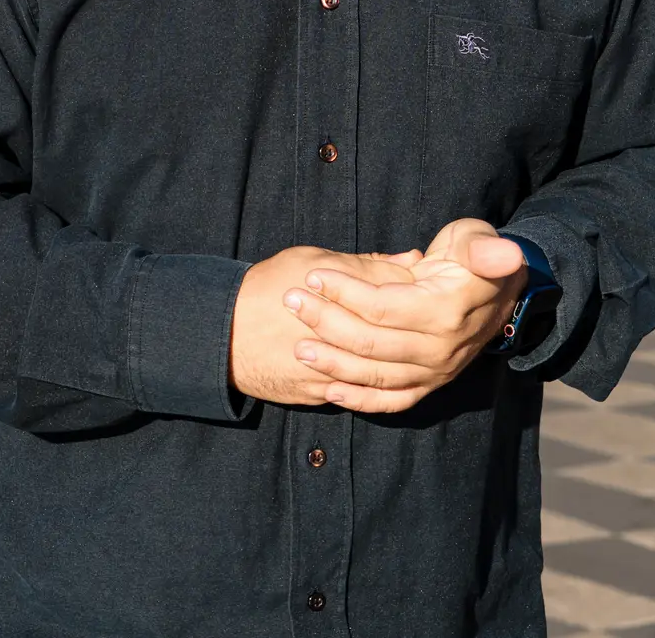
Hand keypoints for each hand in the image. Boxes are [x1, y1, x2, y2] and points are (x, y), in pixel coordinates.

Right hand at [229, 245, 422, 403]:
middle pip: (393, 336)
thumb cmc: (268, 286)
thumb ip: (366, 264)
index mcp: (342, 300)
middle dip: (415, 327)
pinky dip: (378, 384)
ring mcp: (330, 373)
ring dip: (401, 358)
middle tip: (430, 316)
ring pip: (379, 371)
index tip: (432, 282)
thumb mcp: (314, 260)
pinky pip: (359, 394)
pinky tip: (393, 371)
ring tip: (413, 343)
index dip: (419, 290)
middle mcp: (339, 340)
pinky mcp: (319, 394)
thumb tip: (413, 261)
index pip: (397, 298)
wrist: (222, 332)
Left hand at [281, 219, 527, 413]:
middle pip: (372, 342)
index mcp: (448, 311)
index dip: (345, 292)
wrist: (498, 292)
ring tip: (299, 347)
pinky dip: (361, 399)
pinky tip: (329, 391)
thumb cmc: (475, 255)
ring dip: (334, 362)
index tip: (313, 276)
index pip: (383, 307)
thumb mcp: (479, 239)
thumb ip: (484, 249)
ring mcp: (437, 372)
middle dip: (326, 322)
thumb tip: (504, 254)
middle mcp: (442, 349)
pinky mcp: (431, 385)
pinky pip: (393, 400)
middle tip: (291, 302)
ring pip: (376, 375)